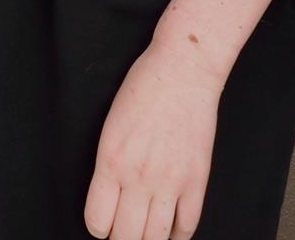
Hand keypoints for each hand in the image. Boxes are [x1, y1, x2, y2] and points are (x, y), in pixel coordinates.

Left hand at [84, 40, 222, 239]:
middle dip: (121, 238)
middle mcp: (138, 177)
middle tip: (123, 230)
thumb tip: (109, 198)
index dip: (98, 227)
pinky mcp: (196, 181)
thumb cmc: (143, 88)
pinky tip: (169, 228)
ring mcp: (170, 182)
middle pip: (126, 237)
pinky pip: (186, 227)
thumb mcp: (111, 125)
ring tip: (144, 232)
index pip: (98, 221)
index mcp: (110, 160)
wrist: (182, 71)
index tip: (102, 223)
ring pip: (155, 239)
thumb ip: (109, 164)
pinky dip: (176, 235)